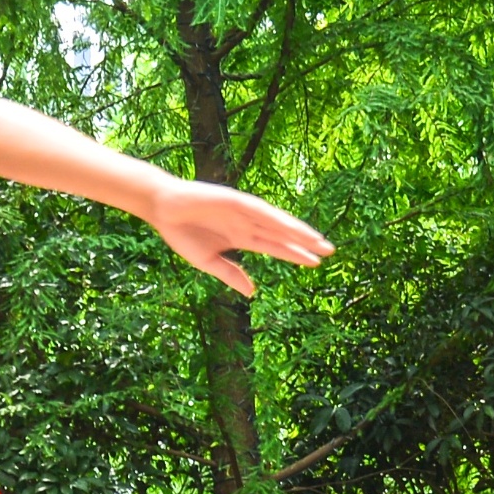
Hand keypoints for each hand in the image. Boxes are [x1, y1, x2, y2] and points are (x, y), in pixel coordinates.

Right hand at [148, 179, 331, 296]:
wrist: (162, 209)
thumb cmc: (181, 233)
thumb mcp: (207, 261)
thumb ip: (230, 274)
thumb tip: (252, 292)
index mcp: (242, 238)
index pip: (275, 247)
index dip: (295, 255)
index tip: (316, 263)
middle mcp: (247, 224)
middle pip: (282, 235)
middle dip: (305, 243)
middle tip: (331, 251)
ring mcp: (242, 211)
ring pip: (277, 223)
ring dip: (297, 231)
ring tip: (318, 240)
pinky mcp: (234, 200)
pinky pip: (259, 211)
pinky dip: (275, 218)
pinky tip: (290, 226)